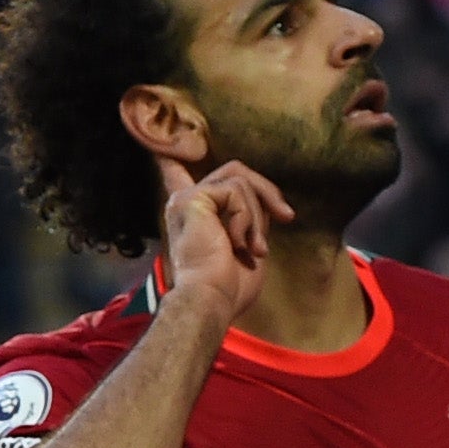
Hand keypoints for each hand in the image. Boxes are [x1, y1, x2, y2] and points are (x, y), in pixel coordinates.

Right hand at [156, 154, 292, 315]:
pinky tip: (238, 244)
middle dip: (267, 191)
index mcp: (194, 214)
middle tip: (286, 217)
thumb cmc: (229, 287)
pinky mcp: (193, 198)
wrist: (211, 300)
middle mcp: (184, 201)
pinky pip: (236, 191)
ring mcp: (187, 198)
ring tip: (254, 249)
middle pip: (235, 171)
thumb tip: (269, 205)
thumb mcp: (248, 245)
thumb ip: (251, 219)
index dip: (173, 157)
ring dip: (257, 216)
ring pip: (240, 180)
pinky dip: (246, 219)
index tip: (162, 146)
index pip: (178, 174)